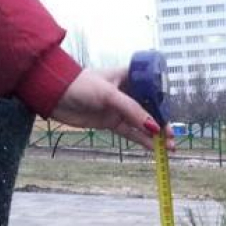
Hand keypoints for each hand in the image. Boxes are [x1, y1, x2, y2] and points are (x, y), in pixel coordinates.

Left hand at [49, 68, 174, 150]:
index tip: (171, 117)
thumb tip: (153, 128)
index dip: (163, 104)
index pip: (152, 90)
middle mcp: (127, 92)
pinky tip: (153, 148)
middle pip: (150, 110)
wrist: (53, 95)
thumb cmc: (80, 84)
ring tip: (169, 147)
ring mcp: (119, 108)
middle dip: (162, 124)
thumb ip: (132, 110)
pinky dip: (141, 140)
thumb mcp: (109, 95)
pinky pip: (130, 133)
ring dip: (154, 136)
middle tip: (172, 138)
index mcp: (129, 77)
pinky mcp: (110, 122)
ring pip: (142, 123)